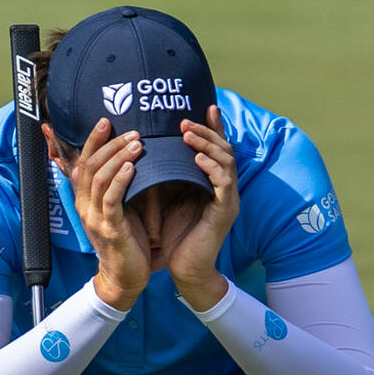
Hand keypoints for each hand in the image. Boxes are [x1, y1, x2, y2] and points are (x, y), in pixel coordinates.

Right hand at [71, 118, 149, 310]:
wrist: (126, 278)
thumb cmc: (128, 242)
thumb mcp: (121, 209)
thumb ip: (120, 187)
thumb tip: (130, 160)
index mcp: (85, 199)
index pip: (84, 162)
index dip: (93, 140)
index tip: (106, 121)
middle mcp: (85, 205)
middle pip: (90, 165)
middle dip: (109, 144)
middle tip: (131, 130)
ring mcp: (94, 217)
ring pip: (99, 178)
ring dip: (118, 157)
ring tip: (136, 143)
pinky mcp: (109, 230)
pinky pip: (112, 199)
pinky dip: (121, 180)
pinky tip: (132, 167)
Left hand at [164, 105, 239, 311]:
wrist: (184, 269)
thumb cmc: (174, 234)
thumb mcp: (167, 196)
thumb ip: (165, 172)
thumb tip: (145, 145)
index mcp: (212, 183)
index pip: (217, 148)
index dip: (212, 127)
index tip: (202, 106)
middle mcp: (225, 188)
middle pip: (225, 149)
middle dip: (206, 132)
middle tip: (184, 122)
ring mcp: (228, 200)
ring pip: (226, 161)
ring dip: (207, 144)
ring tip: (187, 134)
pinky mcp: (225, 213)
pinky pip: (224, 183)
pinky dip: (211, 168)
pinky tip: (195, 159)